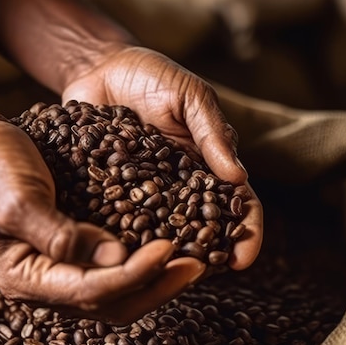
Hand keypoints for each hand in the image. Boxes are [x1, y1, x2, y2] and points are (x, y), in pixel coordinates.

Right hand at [0, 118, 205, 323]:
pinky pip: (111, 269)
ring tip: (192, 261)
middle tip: (197, 266)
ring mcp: (56, 270)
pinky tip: (166, 248)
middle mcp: (43, 283)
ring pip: (115, 292)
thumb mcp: (19, 200)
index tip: (170, 250)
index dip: (134, 275)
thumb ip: (61, 236)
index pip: (90, 291)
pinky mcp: (69, 251)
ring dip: (154, 279)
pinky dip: (141, 264)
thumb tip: (116, 260)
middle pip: (109, 303)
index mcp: (25, 278)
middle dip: (155, 286)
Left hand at [61, 44, 263, 270]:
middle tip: (202, 277)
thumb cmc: (152, 76)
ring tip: (162, 275)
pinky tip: (120, 256)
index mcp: (207, 164)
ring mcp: (144, 192)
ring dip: (165, 255)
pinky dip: (123, 238)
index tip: (243, 258)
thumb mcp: (190, 96)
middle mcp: (178, 185)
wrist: (99, 67)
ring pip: (160, 233)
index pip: (237, 203)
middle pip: (201, 228)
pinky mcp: (109, 191)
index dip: (246, 232)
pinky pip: (118, 219)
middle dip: (206, 255)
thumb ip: (212, 133)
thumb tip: (238, 177)